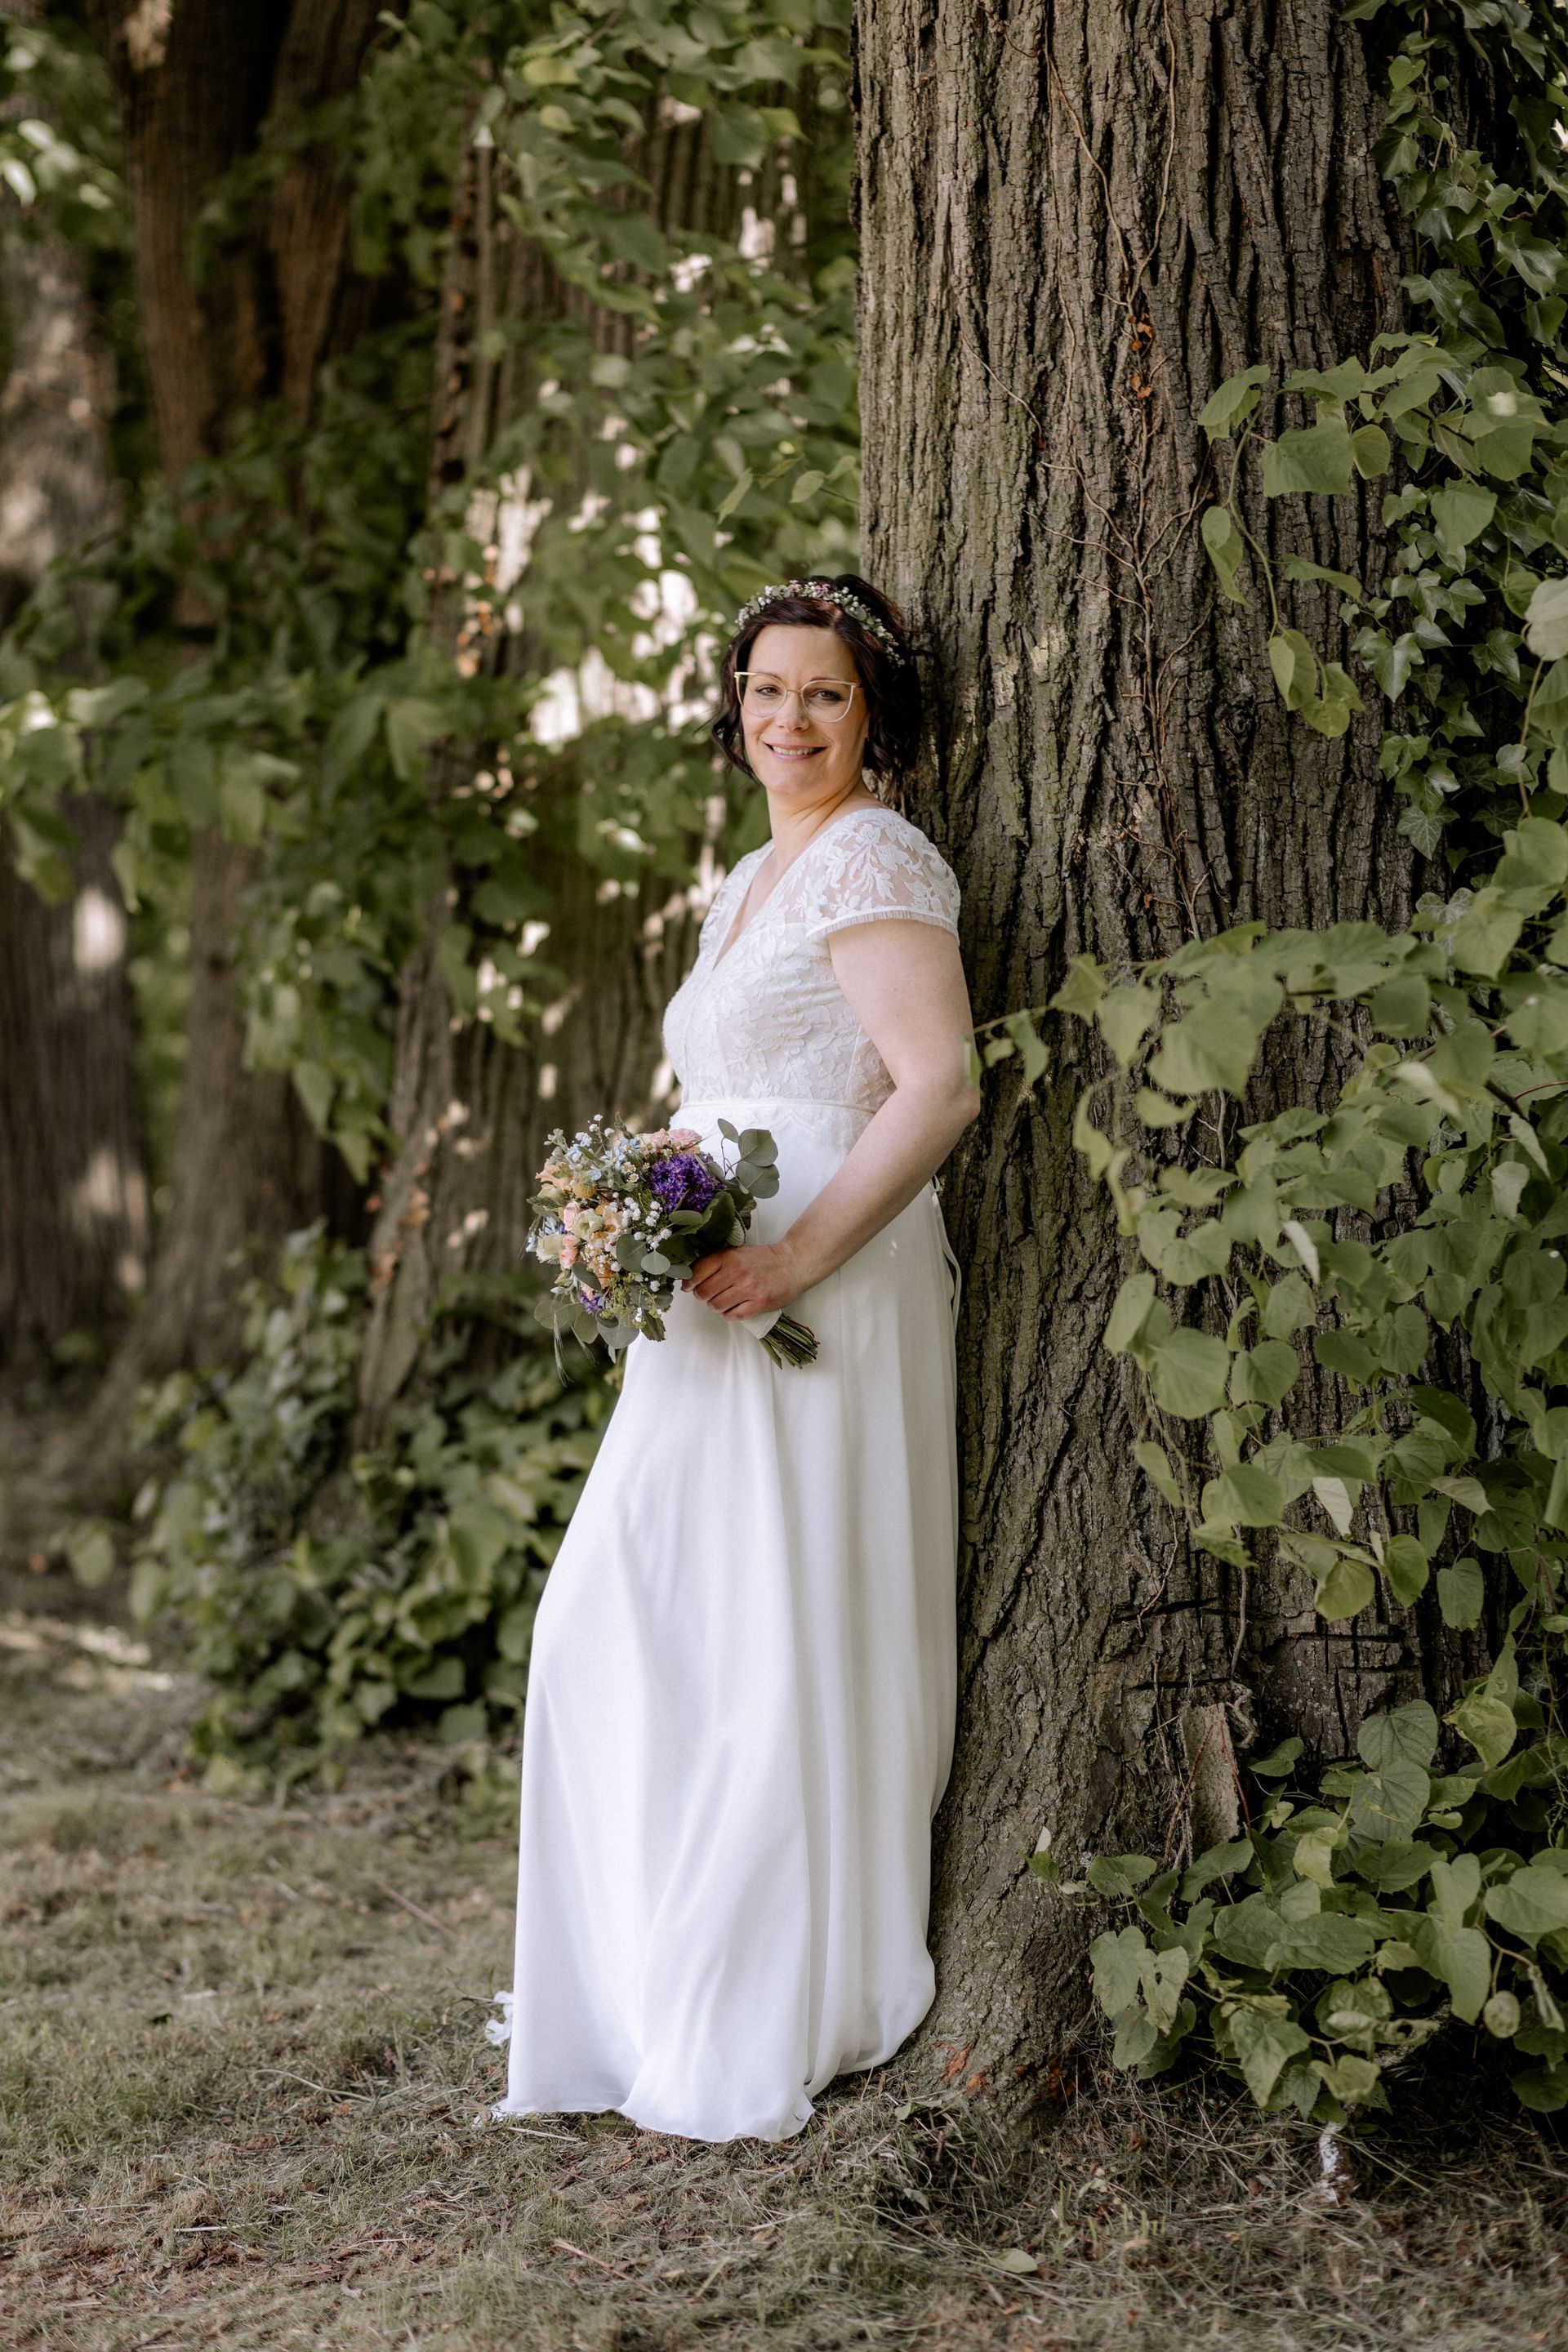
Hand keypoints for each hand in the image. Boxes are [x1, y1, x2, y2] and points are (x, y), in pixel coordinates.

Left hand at [684, 1240, 800, 1320]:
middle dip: (702, 1296)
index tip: (689, 1287)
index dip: (689, 1283)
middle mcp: (737, 1272)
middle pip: (704, 1292)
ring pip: (716, 1306)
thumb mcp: (738, 1252)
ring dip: (716, 1306)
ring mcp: (748, 1289)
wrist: (793, 1264)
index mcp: (729, 1256)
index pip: (697, 1272)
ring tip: (724, 1300)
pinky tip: (734, 1307)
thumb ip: (717, 1262)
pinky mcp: (759, 1303)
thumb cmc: (764, 1259)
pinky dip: (729, 1313)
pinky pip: (732, 1315)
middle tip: (708, 1295)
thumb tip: (692, 1278)